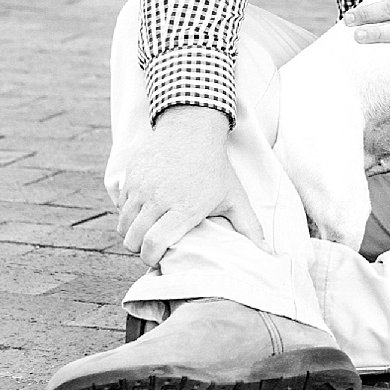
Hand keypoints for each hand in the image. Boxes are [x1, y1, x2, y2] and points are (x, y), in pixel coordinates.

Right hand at [115, 106, 269, 266]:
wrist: (192, 129)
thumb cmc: (216, 168)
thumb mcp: (235, 197)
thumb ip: (250, 229)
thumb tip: (270, 256)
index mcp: (185, 208)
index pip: (154, 245)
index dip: (151, 259)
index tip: (158, 260)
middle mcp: (159, 197)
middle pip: (133, 239)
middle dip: (140, 249)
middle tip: (152, 247)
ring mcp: (142, 186)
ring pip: (123, 225)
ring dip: (132, 233)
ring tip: (147, 232)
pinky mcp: (130, 176)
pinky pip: (120, 205)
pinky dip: (128, 213)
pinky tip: (144, 211)